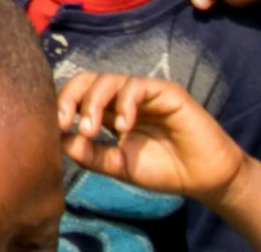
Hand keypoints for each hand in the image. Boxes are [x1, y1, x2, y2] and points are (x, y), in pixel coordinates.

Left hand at [58, 73, 245, 205]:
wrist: (204, 179)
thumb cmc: (163, 170)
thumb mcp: (118, 165)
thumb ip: (90, 153)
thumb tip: (57, 138)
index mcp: (108, 111)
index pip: (76, 95)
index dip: (62, 105)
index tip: (55, 126)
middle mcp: (123, 97)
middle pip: (87, 80)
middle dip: (71, 97)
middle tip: (67, 122)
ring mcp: (144, 92)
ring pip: (108, 80)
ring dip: (94, 102)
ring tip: (92, 130)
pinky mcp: (166, 91)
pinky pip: (137, 86)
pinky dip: (124, 103)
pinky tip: (124, 126)